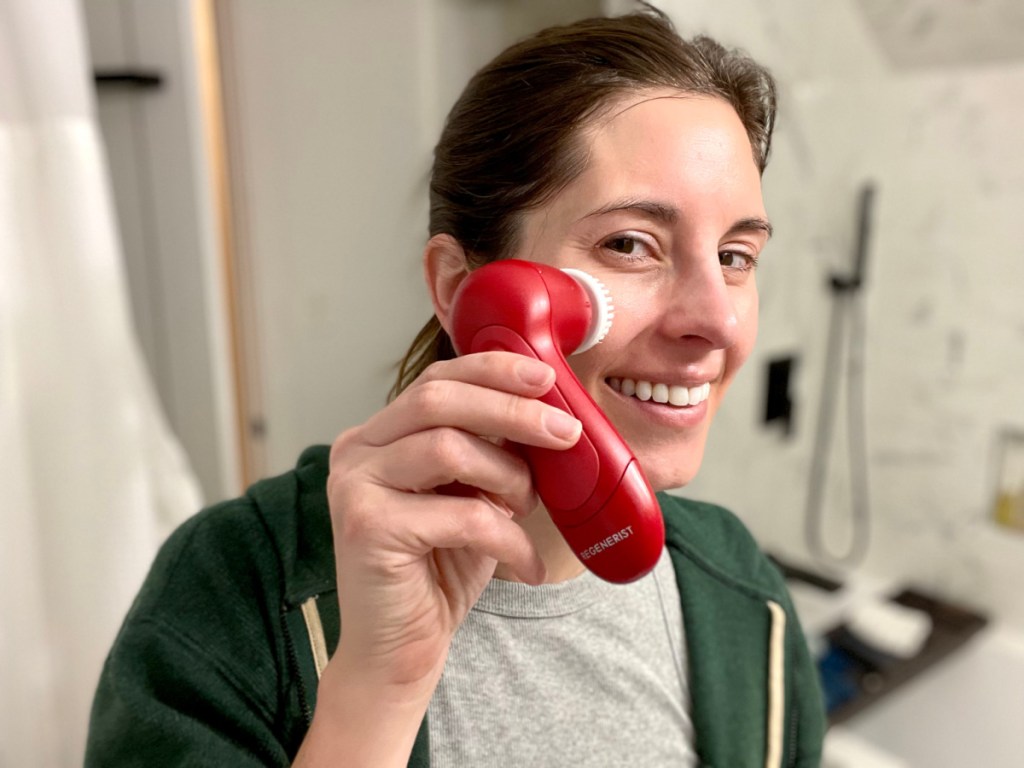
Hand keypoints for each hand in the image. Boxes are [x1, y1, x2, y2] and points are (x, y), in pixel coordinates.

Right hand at [324, 351, 580, 692]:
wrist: (400, 651)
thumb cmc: (440, 569)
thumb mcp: (470, 495)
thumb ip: (489, 450)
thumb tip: (547, 410)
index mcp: (377, 435)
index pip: (436, 380)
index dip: (493, 371)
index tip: (547, 377)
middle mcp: (355, 451)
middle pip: (438, 400)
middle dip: (512, 410)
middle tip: (565, 431)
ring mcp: (353, 486)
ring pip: (448, 447)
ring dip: (510, 476)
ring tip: (529, 508)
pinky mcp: (366, 527)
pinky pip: (461, 514)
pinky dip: (509, 538)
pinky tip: (529, 565)